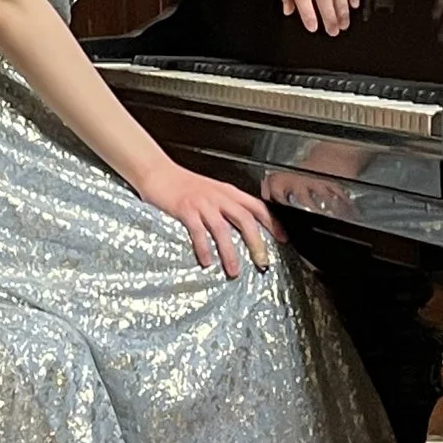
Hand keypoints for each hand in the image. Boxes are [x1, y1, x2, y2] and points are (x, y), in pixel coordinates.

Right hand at [137, 160, 275, 278]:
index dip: (272, 222)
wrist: (158, 172)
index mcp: (227, 192)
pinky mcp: (185, 209)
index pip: (257, 206)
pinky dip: (204, 247)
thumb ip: (226, 206)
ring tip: (234, 270)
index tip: (283, 238)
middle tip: (262, 261)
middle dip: (256, 242)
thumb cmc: (183, 184)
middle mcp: (218, 196)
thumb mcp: (211, 191)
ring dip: (230, 252)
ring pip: (222, 229)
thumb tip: (243, 229)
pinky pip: (198, 230)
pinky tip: (207, 260)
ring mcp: (201, 203)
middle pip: (244, 219)